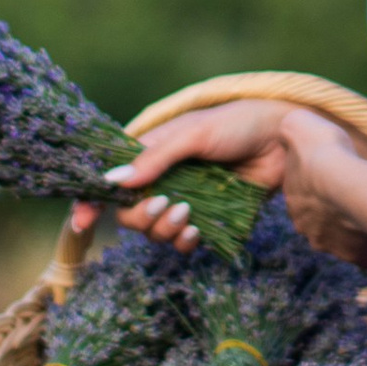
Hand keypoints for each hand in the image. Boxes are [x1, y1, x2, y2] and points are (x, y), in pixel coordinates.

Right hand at [64, 101, 347, 257]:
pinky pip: (181, 241)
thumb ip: (155, 159)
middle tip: (166, 205)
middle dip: (141, 217)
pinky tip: (198, 229)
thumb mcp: (194, 134)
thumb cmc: (238, 124)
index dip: (92, 200)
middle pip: (128, 212)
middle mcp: (161, 177)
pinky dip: (184, 241)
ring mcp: (182, 198)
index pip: (110, 178)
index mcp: (150, 151)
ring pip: (153, 230)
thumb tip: (113, 181)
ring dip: (164, 229)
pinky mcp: (205, 217)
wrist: (284, 140)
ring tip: (188, 215)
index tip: (82, 221)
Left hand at [277, 109, 366, 267]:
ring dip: (365, 233)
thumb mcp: (302, 126)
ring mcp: (328, 241)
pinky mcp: (352, 251)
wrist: (336, 175)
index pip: (310, 200)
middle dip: (345, 216)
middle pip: (328, 224)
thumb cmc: (323, 148)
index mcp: (297, 200)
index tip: (344, 188)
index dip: (327, 193)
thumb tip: (296, 126)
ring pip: (348, 241)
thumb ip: (297, 127)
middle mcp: (308, 226)